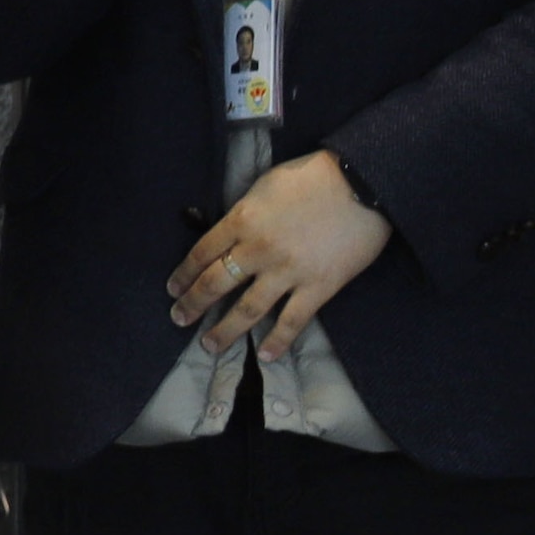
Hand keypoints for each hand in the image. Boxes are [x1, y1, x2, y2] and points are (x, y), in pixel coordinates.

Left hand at [168, 153, 391, 359]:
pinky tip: (265, 356)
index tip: (173, 289)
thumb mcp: (263, 187)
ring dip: (225, 330)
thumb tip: (230, 233)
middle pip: (215, 283)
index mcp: (241, 221)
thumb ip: (244, 214)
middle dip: (193, 304)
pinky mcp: (319, 287)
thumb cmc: (312, 178)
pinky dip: (277, 340)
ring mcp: (288, 272)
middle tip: (178, 319)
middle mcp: (258, 250)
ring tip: (209, 344)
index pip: (202, 253)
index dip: (184, 273)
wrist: (361, 185)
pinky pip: (292, 320)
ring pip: (247, 309)